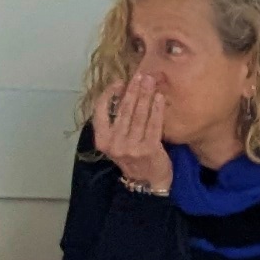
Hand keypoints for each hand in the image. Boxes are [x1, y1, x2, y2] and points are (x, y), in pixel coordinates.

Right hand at [90, 70, 172, 192]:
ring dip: (145, 95)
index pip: (100, 112)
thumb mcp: (116, 144)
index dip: (109, 94)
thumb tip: (121, 94)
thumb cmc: (132, 159)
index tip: (119, 82)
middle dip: (133, 90)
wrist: (147, 184)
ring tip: (150, 81)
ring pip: (139, 115)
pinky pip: (154, 124)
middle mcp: (114, 143)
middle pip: (123, 110)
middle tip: (140, 75)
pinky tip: (159, 98)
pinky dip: (157, 110)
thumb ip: (115, 124)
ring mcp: (132, 147)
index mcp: (102, 140)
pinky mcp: (149, 149)